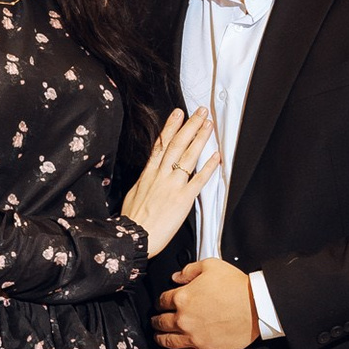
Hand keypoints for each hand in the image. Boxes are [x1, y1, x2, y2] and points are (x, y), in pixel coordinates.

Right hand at [119, 107, 217, 257]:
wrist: (133, 237)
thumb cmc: (132, 220)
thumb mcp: (134, 194)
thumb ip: (145, 182)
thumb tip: (149, 175)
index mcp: (149, 174)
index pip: (161, 144)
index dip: (170, 127)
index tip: (178, 114)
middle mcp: (161, 175)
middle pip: (177, 144)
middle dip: (190, 126)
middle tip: (200, 112)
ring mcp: (173, 185)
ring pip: (188, 156)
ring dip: (200, 139)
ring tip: (209, 126)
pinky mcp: (183, 199)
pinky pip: (198, 180)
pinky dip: (208, 167)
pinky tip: (216, 156)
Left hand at [153, 257, 257, 348]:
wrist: (257, 305)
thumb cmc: (236, 286)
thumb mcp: (211, 266)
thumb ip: (189, 270)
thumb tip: (175, 277)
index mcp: (182, 298)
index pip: (162, 301)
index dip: (160, 301)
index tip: (161, 303)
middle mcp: (184, 320)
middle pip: (162, 322)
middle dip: (156, 321)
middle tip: (156, 321)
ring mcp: (194, 338)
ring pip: (169, 341)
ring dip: (160, 339)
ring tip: (159, 338)